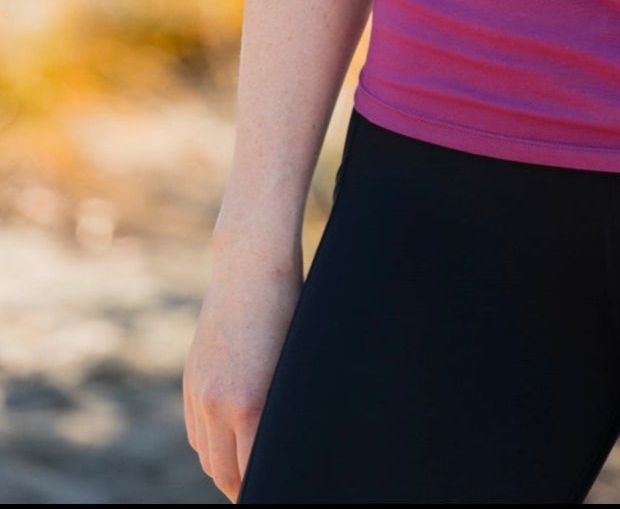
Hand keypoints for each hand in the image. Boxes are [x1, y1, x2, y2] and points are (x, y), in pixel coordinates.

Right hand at [184, 257, 301, 499]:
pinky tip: (228, 446)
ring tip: (247, 475)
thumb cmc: (289, 310)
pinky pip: (196, 432)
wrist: (250, 268)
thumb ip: (282, 408)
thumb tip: (284, 440)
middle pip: (224, 472)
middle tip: (266, 488)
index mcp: (250, 403)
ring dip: (224, 469)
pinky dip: (210, 446)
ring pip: (206, 456)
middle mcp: (218, 404)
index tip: (277, 488)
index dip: (265, 484)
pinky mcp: (191, 381)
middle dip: (243, 486)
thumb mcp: (293, 363)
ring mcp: (199, 393)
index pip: (252, 470)